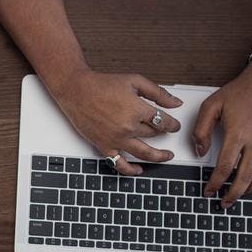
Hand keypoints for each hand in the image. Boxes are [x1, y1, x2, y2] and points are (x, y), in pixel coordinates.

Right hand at [54, 69, 182, 174]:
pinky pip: (119, 163)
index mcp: (137, 110)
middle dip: (163, 133)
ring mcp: (116, 139)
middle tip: (166, 132)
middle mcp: (128, 127)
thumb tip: (175, 103)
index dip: (172, 124)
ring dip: (158, 156)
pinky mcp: (104, 146)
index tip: (174, 125)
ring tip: (166, 156)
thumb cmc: (101, 84)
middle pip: (154, 135)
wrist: (76, 90)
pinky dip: (130, 170)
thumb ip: (158, 93)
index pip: (164, 121)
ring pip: (144, 153)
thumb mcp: (134, 81)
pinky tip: (139, 170)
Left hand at [193, 58, 251, 206]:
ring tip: (241, 195)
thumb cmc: (239, 92)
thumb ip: (201, 129)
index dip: (215, 183)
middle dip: (233, 193)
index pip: (224, 167)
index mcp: (237, 133)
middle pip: (245, 176)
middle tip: (224, 202)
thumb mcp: (212, 105)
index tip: (209, 191)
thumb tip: (200, 152)